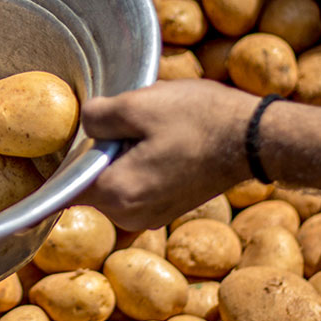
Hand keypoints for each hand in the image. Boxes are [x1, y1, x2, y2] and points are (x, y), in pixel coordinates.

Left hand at [75, 79, 259, 230]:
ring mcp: (149, 216)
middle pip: (89, 180)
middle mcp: (129, 216)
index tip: (75, 133)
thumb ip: (97, 116)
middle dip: (97, 150)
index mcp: (117, 194)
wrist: (254, 138)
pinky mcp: (165, 208)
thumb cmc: (198, 119)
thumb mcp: (139, 105)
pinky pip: (134, 185)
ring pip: (112, 182)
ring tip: (148, 129)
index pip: (66, 182)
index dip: (66, 153)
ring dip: (118, 155)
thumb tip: (83, 124)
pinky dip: (136, 163)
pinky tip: (160, 140)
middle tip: (124, 120)